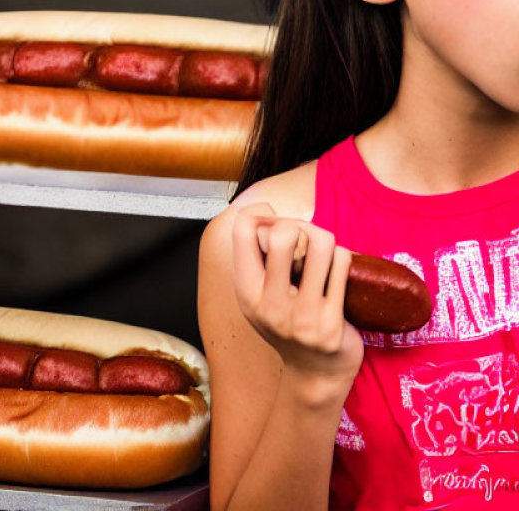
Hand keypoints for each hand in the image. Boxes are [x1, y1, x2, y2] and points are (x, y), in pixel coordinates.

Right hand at [232, 202, 363, 396]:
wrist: (315, 375)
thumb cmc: (288, 324)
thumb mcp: (259, 296)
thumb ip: (257, 260)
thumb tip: (262, 211)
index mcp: (245, 292)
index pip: (243, 230)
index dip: (261, 213)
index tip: (273, 222)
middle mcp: (268, 303)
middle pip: (284, 232)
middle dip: (299, 225)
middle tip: (304, 239)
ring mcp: (301, 315)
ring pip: (320, 243)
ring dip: (325, 239)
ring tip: (323, 251)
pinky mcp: (331, 323)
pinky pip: (342, 265)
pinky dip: (343, 258)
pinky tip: (338, 270)